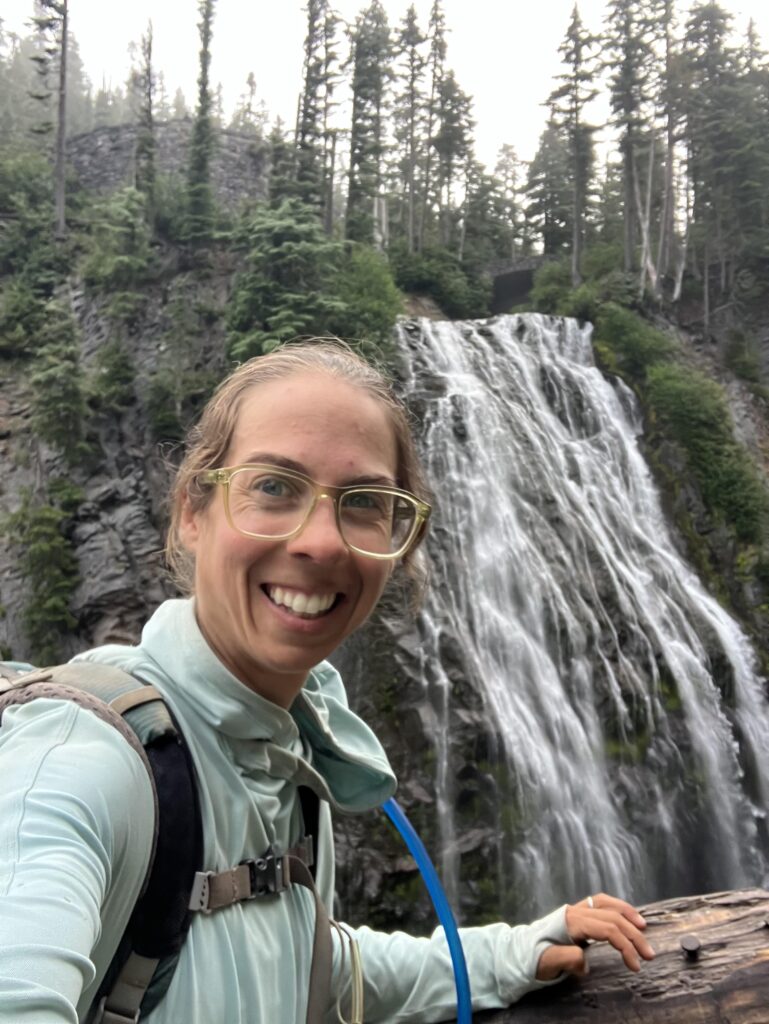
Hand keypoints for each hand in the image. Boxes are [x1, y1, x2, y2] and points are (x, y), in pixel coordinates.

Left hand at [536, 892, 654, 980]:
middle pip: (612, 917)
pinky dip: (617, 907)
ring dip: (628, 914)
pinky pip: (601, 903)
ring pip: (607, 904)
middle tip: (649, 955)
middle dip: (633, 935)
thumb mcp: (547, 963)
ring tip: (643, 927)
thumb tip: (584, 960)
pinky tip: (626, 915)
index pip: (607, 929)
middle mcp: (576, 912)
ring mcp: (576, 910)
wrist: (520, 950)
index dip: (625, 946)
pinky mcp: (577, 913)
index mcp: (571, 923)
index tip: (635, 965)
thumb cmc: (535, 958)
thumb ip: (566, 959)